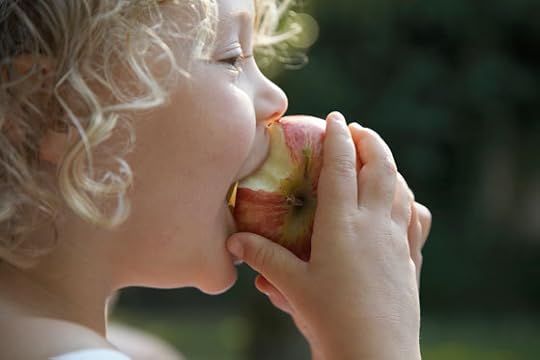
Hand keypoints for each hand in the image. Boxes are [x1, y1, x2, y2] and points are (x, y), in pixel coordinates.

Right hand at [227, 112, 429, 359]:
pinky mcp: (411, 259)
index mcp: (343, 225)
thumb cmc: (331, 320)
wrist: (375, 356)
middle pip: (381, 168)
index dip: (338, 137)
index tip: (335, 117)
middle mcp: (375, 225)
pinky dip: (409, 200)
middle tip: (358, 129)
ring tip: (378, 158)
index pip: (341, 168)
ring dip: (390, 166)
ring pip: (401, 188)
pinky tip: (404, 201)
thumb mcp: (293, 288)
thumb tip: (233, 242)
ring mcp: (397, 241)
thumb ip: (264, 258)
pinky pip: (416, 219)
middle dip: (371, 141)